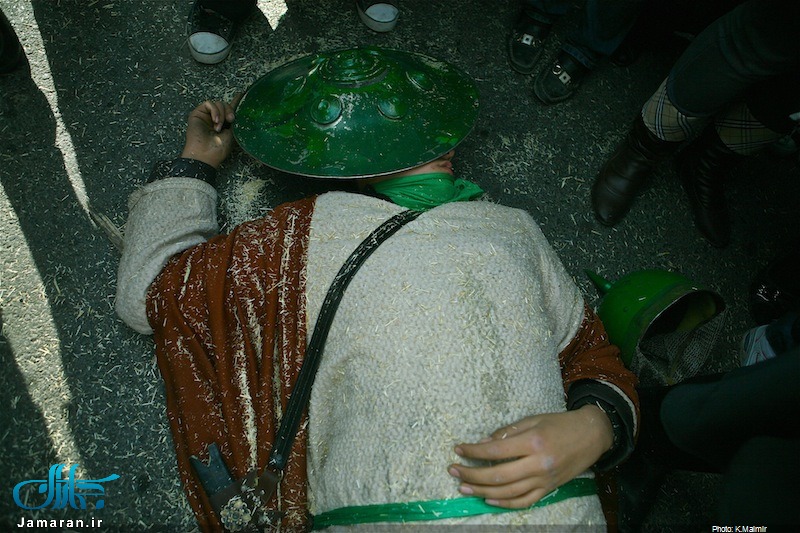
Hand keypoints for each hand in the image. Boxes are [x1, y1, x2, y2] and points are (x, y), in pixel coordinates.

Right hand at [180, 96, 241, 168]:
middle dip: (230, 110)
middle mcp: (215, 119)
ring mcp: (206, 116)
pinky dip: (214, 111)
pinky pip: (209, 104)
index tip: (243, 93)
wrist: (206, 154)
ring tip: (219, 126)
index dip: (236, 101)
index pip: (230, 110)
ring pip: (218, 103)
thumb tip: (240, 107)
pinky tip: (215, 121)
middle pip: (225, 105)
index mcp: (225, 124)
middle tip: (231, 120)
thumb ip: (235, 120)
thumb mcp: (233, 133)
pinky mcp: (197, 113)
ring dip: (222, 113)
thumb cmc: (220, 148)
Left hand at [447, 405, 612, 508]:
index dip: (474, 451)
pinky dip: (505, 503)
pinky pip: (524, 501)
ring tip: (464, 488)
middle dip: (472, 474)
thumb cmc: (560, 423)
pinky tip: (489, 499)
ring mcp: (544, 479)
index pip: (496, 450)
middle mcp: (539, 463)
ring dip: (482, 491)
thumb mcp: (533, 420)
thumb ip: (507, 432)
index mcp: (533, 441)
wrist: (591, 435)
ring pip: (508, 492)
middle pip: (498, 475)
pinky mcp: (549, 489)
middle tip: (453, 471)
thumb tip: (483, 444)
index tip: (458, 449)